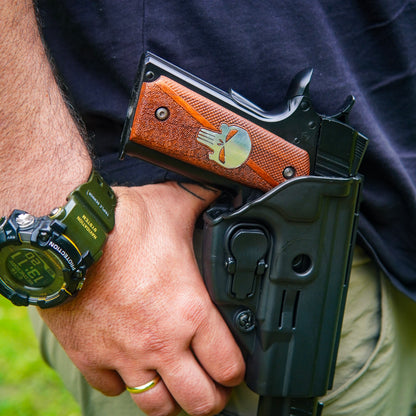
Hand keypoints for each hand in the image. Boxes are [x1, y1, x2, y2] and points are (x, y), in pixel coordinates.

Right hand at [39, 181, 244, 415]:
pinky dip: (124, 384)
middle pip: (198, 400)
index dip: (237, 371)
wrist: (69, 234)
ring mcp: (124, 355)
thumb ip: (206, 202)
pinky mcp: (90, 356)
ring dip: (170, 401)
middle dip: (211, 398)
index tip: (234, 367)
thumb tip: (224, 189)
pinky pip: (113, 389)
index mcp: (190, 310)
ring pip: (155, 406)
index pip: (228, 365)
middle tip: (212, 388)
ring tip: (175, 386)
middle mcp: (161, 341)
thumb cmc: (124, 222)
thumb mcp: (176, 205)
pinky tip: (130, 367)